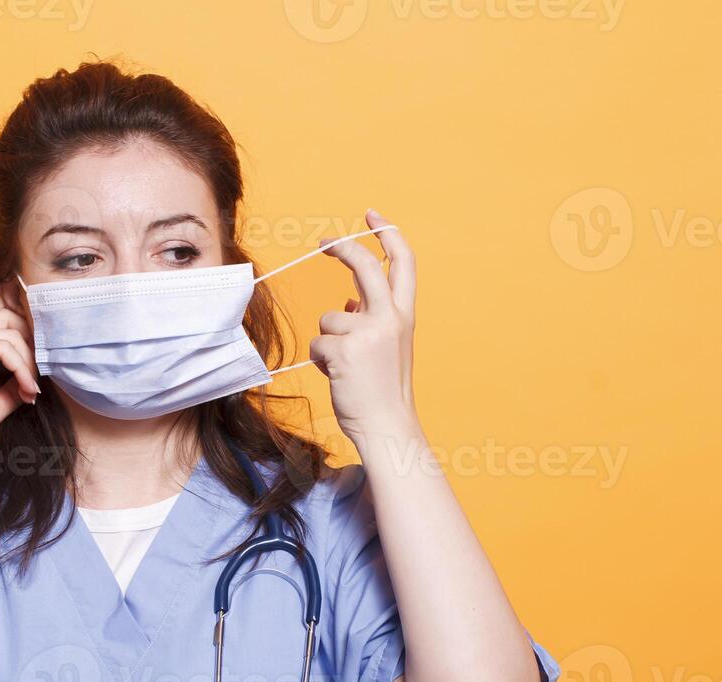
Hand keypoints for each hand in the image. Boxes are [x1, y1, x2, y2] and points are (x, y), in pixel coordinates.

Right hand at [0, 285, 40, 456]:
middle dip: (32, 339)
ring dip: (30, 359)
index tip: (38, 367)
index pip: (0, 315)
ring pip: (10, 329)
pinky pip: (4, 347)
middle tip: (39, 373)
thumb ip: (11, 388)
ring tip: (32, 388)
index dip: (26, 331)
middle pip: (8, 313)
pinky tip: (27, 389)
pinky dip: (22, 368)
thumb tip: (32, 381)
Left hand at [309, 209, 418, 445]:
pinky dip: (320, 359)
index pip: (402, 263)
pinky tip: (337, 375)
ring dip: (328, 340)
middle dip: (345, 248)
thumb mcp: (387, 347)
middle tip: (325, 242)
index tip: (371, 217)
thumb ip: (370, 321)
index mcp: (404, 315)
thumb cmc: (384, 389)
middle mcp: (390, 318)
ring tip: (345, 366)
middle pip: (365, 267)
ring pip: (329, 317)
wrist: (388, 424)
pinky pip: (318, 343)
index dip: (387, 234)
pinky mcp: (345, 350)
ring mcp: (368, 332)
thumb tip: (345, 304)